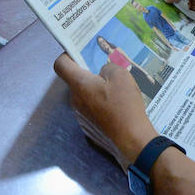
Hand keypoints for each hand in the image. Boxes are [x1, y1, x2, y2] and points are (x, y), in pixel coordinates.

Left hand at [53, 53, 156, 168]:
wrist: (133, 141)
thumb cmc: (125, 106)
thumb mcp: (121, 75)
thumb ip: (108, 67)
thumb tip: (103, 72)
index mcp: (79, 85)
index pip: (61, 65)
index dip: (68, 55)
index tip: (80, 52)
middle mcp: (75, 101)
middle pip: (75, 81)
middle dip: (89, 75)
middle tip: (107, 72)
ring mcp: (81, 117)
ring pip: (84, 97)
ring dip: (96, 92)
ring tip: (117, 93)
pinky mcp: (89, 130)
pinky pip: (91, 112)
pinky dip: (100, 108)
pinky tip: (118, 111)